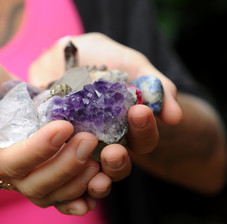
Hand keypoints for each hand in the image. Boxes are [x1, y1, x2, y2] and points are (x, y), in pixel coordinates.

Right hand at [0, 57, 102, 214]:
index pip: (11, 162)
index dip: (38, 149)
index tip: (64, 127)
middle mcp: (4, 171)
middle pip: (34, 184)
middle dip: (64, 165)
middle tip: (89, 140)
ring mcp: (24, 173)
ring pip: (50, 193)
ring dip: (76, 182)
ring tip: (98, 161)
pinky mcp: (41, 168)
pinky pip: (59, 191)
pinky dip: (79, 194)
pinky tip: (97, 185)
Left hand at [29, 33, 182, 198]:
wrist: (65, 52)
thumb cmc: (104, 58)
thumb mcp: (133, 65)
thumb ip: (156, 86)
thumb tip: (175, 118)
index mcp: (126, 127)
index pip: (142, 140)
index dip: (145, 131)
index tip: (139, 112)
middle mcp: (103, 140)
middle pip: (115, 164)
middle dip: (117, 162)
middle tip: (113, 152)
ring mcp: (76, 143)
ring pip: (86, 171)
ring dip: (91, 174)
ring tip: (90, 169)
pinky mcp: (51, 140)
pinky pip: (55, 160)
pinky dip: (58, 167)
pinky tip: (58, 167)